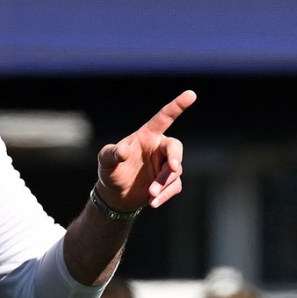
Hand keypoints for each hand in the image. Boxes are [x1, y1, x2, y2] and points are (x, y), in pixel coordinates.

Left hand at [96, 90, 195, 210]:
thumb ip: (111, 153)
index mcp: (147, 136)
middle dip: (175, 157)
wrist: (115, 195)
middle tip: (172, 167)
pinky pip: (174, 187)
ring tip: (150, 193)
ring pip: (175, 171)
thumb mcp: (105, 161)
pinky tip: (153, 202)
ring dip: (164, 182)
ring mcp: (165, 166)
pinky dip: (165, 195)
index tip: (191, 94)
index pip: (164, 118)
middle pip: (175, 148)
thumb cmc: (110, 171)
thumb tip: (122, 151)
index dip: (177, 106)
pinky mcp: (168, 183)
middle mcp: (159, 148)